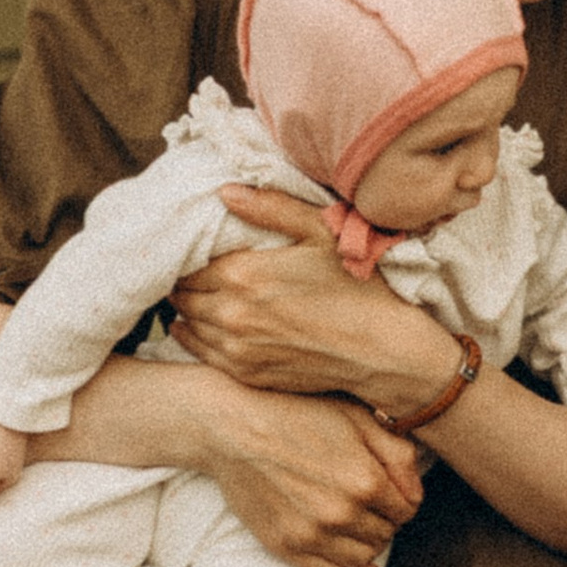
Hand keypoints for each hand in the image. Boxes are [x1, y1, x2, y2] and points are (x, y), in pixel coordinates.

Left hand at [171, 188, 453, 408]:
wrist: (383, 350)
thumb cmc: (357, 287)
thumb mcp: (321, 233)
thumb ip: (271, 208)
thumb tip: (225, 191)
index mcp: (244, 275)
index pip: (189, 262)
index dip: (188, 253)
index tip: (196, 247)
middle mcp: (231, 315)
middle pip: (182, 293)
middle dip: (184, 279)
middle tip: (194, 268)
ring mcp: (237, 349)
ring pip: (187, 323)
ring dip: (188, 308)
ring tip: (199, 293)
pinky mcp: (247, 375)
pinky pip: (202, 353)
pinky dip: (196, 336)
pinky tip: (202, 325)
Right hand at [191, 381, 422, 566]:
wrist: (232, 428)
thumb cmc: (295, 413)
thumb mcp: (355, 416)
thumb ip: (396, 453)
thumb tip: (416, 493)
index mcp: (365, 481)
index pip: (407, 508)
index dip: (402, 499)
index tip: (390, 490)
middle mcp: (342, 514)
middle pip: (386, 533)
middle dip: (385, 519)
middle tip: (371, 503)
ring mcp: (312, 535)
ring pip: (364, 557)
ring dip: (369, 543)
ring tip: (359, 523)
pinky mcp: (287, 547)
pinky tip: (364, 566)